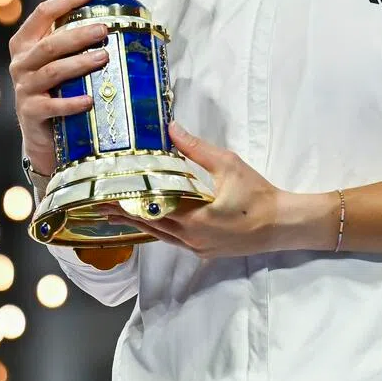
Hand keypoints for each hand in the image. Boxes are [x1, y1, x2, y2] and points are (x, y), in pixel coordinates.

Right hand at [7, 0, 108, 173]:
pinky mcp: (31, 113)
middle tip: (104, 30)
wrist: (43, 137)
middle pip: (50, 43)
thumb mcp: (61, 65)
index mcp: (27, 45)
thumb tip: (111, 22)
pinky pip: (52, 106)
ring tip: (104, 57)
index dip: (65, 1)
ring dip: (80, 63)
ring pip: (53, 71)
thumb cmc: (57, 92)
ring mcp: (24, 88)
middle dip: (78, 34)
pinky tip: (90, 100)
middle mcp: (21, 63)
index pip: (42, 14)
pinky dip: (71, 103)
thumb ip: (73, 45)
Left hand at [111, 122, 285, 258]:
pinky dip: (159, 231)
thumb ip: (197, 149)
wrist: (281, 225)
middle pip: (149, 225)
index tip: (105, 197)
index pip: (150, 209)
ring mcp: (197, 248)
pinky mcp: (205, 251)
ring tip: (117, 216)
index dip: (126, 203)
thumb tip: (172, 129)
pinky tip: (152, 224)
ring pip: (160, 236)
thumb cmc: (257, 195)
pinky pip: (174, 241)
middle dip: (125, 215)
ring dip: (139, 224)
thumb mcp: (228, 165)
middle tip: (100, 207)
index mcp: (192, 218)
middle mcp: (190, 238)